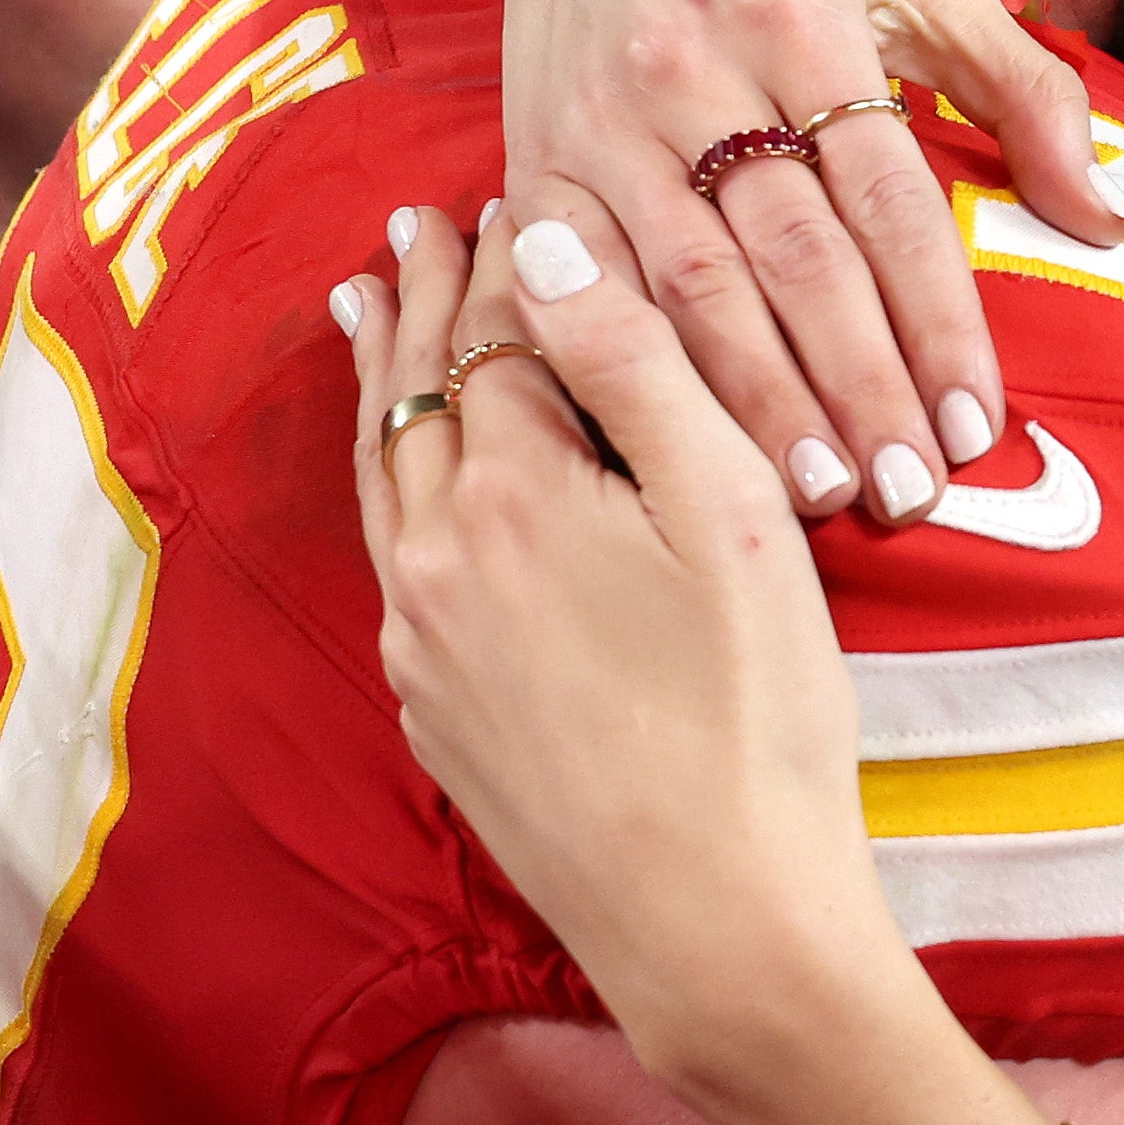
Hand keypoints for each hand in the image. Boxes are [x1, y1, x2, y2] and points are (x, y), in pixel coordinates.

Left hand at [345, 204, 893, 1047]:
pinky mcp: (435, 717)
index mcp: (512, 493)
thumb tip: (543, 248)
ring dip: (381, 386)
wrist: (719, 927)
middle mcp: (437, 561)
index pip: (498, 339)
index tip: (496, 197)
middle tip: (410, 226)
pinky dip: (392, 486)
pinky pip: (393, 564)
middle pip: (416, 398)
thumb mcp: (733, 516)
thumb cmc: (759, 721)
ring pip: (385, 480)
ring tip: (364, 315)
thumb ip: (639, 368)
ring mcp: (422, 647)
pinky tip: (406, 483)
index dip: (503, 262)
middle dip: (418, 303)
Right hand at [488, 0, 1110, 519]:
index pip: (889, 200)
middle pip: (794, 257)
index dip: (937, 321)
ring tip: (820, 494)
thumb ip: (1025, 90)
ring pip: (690, 287)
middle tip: (912, 493)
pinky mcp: (533, 159)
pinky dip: (639, 372)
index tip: (978, 425)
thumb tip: (1107, 220)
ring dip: (758, 403)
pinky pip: (587, 289)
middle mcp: (696, 66)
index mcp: (803, 18)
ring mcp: (604, 119)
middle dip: (859, 387)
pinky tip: (687, 445)